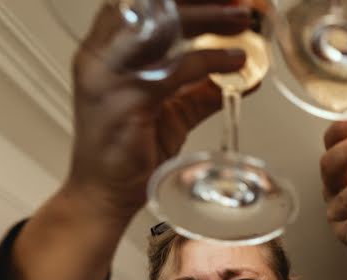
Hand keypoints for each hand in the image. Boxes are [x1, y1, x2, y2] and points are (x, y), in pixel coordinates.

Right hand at [63, 2, 250, 217]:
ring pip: (163, 30)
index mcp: (107, 49)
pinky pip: (173, 72)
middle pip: (153, 6)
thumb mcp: (172, 112)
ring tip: (244, 22)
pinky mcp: (125, 103)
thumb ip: (201, 90)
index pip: (146, 3)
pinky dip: (207, 62)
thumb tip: (242, 75)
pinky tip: (234, 63)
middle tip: (242, 2)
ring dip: (208, 20)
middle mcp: (102, 56)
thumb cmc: (128, 151)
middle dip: (202, 0)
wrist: (103, 194)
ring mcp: (109, 77)